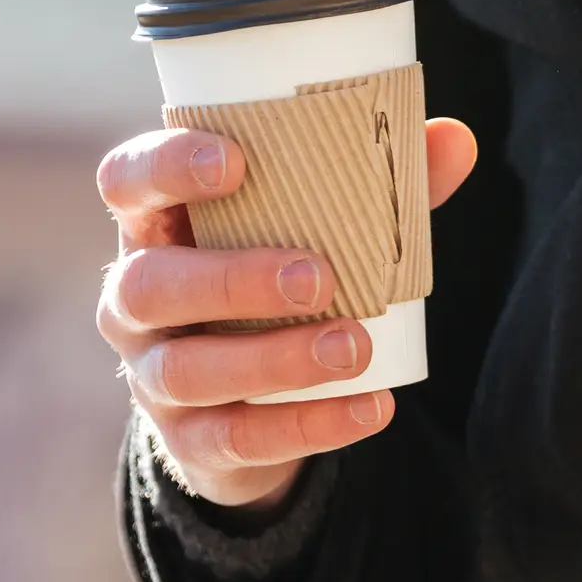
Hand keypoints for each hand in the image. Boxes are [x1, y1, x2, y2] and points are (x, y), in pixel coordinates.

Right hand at [94, 117, 478, 506]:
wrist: (248, 412)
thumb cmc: (275, 290)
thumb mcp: (313, 236)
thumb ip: (375, 190)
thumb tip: (455, 140)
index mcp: (156, 229)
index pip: (126, 182)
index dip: (165, 166)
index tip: (235, 161)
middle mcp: (134, 301)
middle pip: (151, 284)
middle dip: (233, 279)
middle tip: (320, 276)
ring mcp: (153, 376)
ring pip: (189, 370)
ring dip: (275, 358)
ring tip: (353, 346)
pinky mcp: (191, 440)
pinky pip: (237, 438)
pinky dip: (309, 424)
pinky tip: (370, 407)